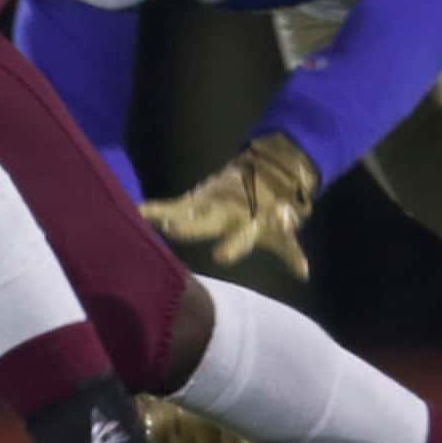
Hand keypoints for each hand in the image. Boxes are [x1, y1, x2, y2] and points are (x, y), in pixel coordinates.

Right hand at [140, 134, 320, 278]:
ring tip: (143, 218)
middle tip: (173, 231)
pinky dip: (158, 210)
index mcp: (252, 222)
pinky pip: (175, 206)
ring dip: (169, 215)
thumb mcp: (283, 231)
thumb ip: (291, 253)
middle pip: (208, 221)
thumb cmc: (275, 211)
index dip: (233, 245)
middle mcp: (228, 211)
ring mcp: (212, 202)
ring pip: (187, 210)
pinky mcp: (199, 196)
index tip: (219, 256)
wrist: (269, 169)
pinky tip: (136, 212)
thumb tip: (305, 273)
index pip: (242, 236)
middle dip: (191, 227)